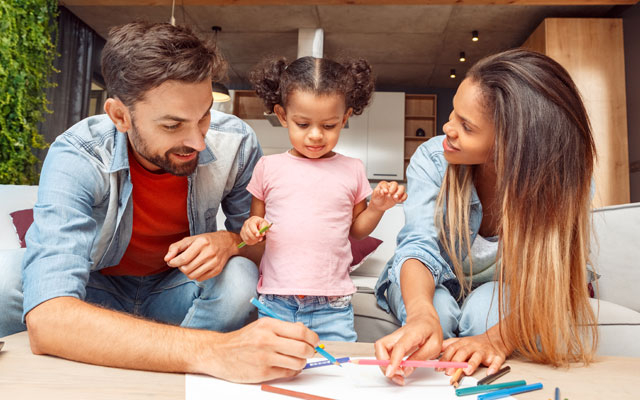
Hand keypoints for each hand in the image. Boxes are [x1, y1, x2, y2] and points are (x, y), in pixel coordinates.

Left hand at [164, 231, 234, 280]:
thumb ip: (175, 247)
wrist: (226, 243)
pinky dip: (195, 275)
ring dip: (187, 272)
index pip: (183, 259)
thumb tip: (166, 259)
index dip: (174, 262)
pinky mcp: (217, 270)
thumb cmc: (206, 241)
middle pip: (186, 269)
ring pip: (192, 276)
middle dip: (180, 267)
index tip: (171, 262)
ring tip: (189, 265)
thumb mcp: (190, 239)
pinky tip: (197, 267)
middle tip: (182, 262)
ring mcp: (214, 263)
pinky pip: (200, 278)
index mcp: (201, 243)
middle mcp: (209, 253)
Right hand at [200, 318, 318, 382]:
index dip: (313, 338)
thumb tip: (306, 332)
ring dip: (302, 363)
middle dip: (311, 352)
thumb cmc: (244, 339)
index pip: (301, 332)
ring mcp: (265, 358)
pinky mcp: (262, 373)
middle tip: (309, 352)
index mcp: (269, 325)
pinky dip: (292, 371)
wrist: (219, 353)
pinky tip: (286, 366)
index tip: (315, 341)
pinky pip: (287, 374)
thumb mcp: (262, 326)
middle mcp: (267, 340)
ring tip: (296, 359)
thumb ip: (284, 328)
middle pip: (303, 349)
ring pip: (298, 363)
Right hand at [240, 216, 269, 245]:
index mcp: (252, 219)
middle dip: (254, 237)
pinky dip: (250, 242)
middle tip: (259, 239)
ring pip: (246, 237)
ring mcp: (243, 228)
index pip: (251, 225)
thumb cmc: (262, 224)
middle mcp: (246, 223)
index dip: (254, 231)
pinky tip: (254, 240)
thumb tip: (262, 234)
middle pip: (247, 231)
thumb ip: (264, 228)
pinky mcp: (242, 233)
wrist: (258, 224)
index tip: (258, 235)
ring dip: (253, 240)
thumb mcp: (265, 224)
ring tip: (258, 239)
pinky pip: (245, 240)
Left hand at [369, 181, 406, 211]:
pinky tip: (399, 200)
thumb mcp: (375, 195)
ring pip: (402, 188)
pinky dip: (403, 198)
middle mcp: (390, 186)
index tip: (385, 192)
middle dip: (393, 189)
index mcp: (384, 184)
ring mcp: (395, 191)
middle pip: (395, 184)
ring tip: (395, 198)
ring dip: (400, 193)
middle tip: (390, 195)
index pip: (386, 184)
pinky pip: (405, 195)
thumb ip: (378, 192)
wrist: (379, 205)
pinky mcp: (399, 196)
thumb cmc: (377, 198)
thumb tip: (382, 191)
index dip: (386, 188)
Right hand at [374, 311, 442, 385]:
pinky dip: (387, 365)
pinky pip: (383, 355)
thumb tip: (406, 370)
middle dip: (383, 364)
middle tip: (398, 375)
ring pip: (379, 351)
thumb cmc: (430, 329)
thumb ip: (421, 357)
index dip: (393, 360)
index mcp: (411, 333)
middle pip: (381, 346)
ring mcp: (392, 339)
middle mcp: (398, 335)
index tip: (390, 372)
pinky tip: (396, 370)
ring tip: (398, 375)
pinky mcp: (391, 344)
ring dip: (384, 366)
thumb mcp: (435, 345)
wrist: (424, 318)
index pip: (399, 346)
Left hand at [439, 325, 510, 376]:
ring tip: (467, 371)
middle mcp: (473, 346)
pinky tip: (490, 371)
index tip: (438, 368)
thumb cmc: (475, 343)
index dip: (444, 358)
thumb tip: (434, 351)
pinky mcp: (496, 356)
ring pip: (478, 356)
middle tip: (449, 372)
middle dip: (455, 362)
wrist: (495, 339)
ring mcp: (484, 351)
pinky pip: (496, 361)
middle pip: (463, 353)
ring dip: (472, 364)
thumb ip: (448, 346)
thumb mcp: (460, 342)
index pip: (452, 349)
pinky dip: (494, 367)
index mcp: (463, 343)